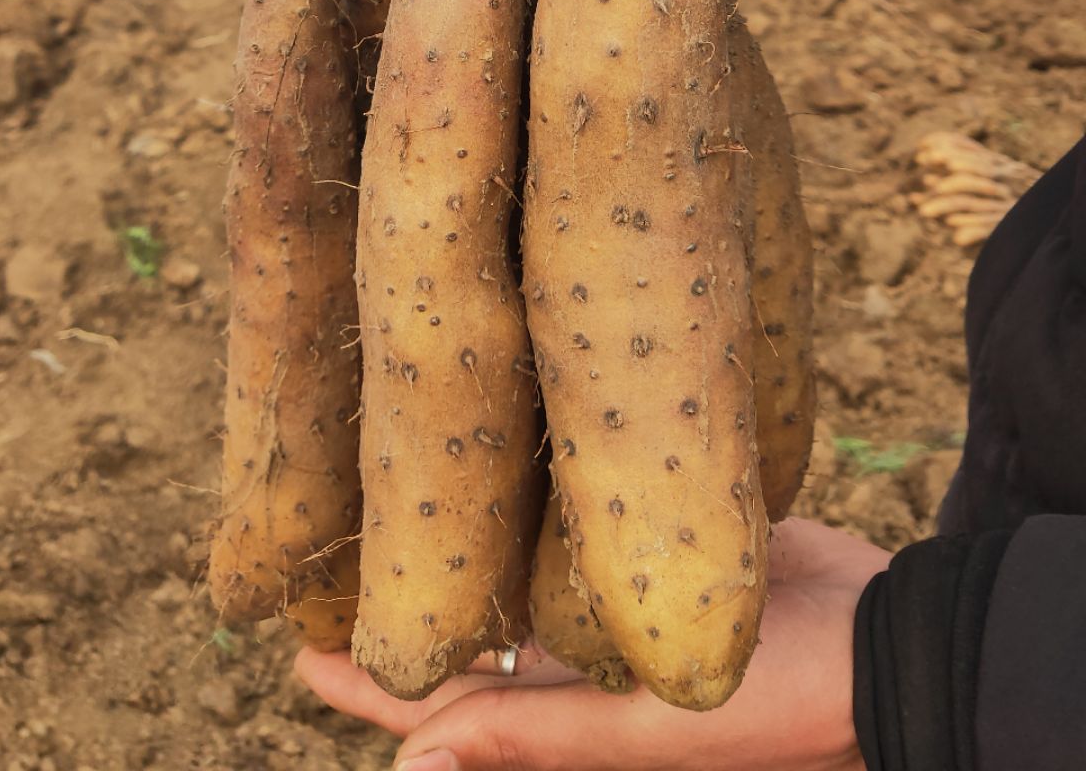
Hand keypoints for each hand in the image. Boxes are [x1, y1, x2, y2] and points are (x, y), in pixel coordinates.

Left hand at [293, 518, 886, 770]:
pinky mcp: (657, 534)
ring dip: (463, 529)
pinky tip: (503, 438)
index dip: (364, 677)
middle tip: (329, 536)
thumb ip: (532, 738)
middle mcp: (577, 650)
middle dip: (405, 587)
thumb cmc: (771, 705)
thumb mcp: (642, 732)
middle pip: (467, 621)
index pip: (436, 700)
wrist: (883, 636)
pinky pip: (578, 507)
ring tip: (399, 476)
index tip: (295, 640)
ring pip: (514, 556)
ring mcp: (615, 587)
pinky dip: (537, 484)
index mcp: (564, 710)